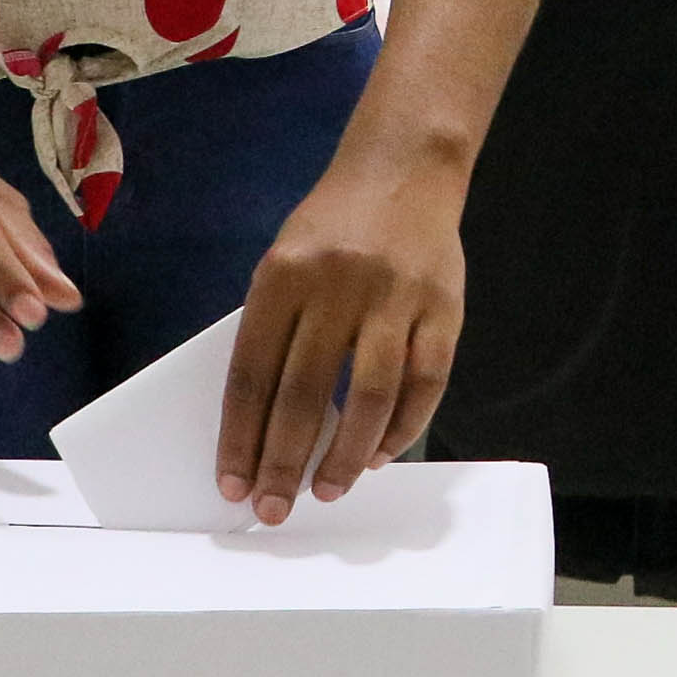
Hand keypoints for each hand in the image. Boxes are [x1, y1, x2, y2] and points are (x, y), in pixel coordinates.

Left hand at [215, 162, 465, 523]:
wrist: (405, 168)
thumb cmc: (333, 226)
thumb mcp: (285, 262)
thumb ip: (276, 331)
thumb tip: (265, 424)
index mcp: (283, 275)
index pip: (253, 373)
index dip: (241, 437)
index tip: (233, 484)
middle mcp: (338, 285)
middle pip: (305, 393)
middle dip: (284, 461)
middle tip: (274, 508)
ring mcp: (395, 296)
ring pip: (369, 395)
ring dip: (346, 454)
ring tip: (329, 489)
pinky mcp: (444, 306)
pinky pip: (425, 381)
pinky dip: (403, 427)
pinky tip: (381, 453)